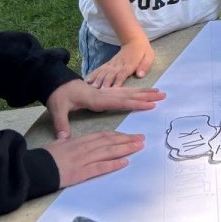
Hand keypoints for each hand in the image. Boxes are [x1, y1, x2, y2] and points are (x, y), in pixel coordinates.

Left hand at [46, 80, 165, 138]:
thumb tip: (63, 138)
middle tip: (163, 95)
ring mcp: (106, 92)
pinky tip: (144, 92)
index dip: (135, 103)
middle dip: (146, 95)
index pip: (119, 102)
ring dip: (144, 92)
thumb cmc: (58, 95)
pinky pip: (124, 91)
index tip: (150, 104)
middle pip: (129, 94)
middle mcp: (105, 94)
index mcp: (96, 99)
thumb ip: (61, 123)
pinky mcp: (106, 92)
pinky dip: (136, 91)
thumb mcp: (57, 108)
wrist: (57, 82)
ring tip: (159, 92)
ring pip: (129, 92)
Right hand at [46, 130, 145, 188]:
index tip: (129, 135)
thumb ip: (63, 141)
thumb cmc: (43, 158)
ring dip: (125, 149)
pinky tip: (125, 162)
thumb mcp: (55, 145)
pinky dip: (114, 164)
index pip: (102, 136)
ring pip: (109, 152)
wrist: (34, 169)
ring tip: (139, 147)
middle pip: (109, 142)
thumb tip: (65, 138)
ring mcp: (83, 160)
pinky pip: (101, 167)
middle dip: (127, 140)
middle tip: (141, 138)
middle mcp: (83, 148)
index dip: (117, 135)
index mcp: (78, 141)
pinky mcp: (81, 172)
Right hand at [85, 38, 153, 87]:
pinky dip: (94, 74)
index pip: (123, 73)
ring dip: (98, 79)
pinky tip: (88, 80)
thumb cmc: (143, 51)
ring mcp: (113, 63)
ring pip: (104, 71)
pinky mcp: (109, 63)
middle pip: (111, 74)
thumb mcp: (149, 57)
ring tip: (93, 87)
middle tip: (100, 91)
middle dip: (105, 82)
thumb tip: (140, 75)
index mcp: (130, 64)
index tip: (114, 88)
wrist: (133, 40)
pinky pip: (100, 68)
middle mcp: (119, 64)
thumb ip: (144, 66)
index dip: (119, 80)